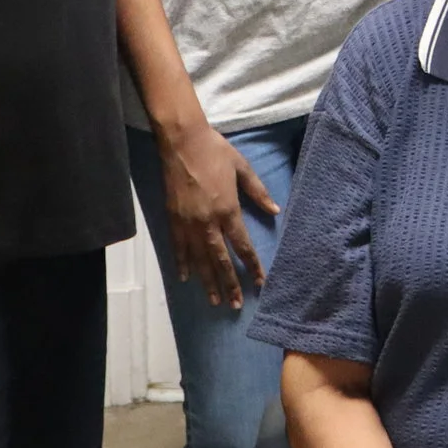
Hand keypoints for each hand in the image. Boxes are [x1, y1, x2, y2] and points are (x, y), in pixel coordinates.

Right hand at [159, 120, 278, 308]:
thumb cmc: (215, 151)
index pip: (243, 246)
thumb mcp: (243, 168)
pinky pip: (178, 247)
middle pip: (220, 260)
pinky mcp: (173, 219)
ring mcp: (188, 223)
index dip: (253, 267)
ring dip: (207, 282)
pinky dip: (182, 264)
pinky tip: (185, 279)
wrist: (182, 141)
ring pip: (199, 260)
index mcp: (228, 210)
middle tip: (235, 305)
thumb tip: (275, 212)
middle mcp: (208, 222)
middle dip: (230, 284)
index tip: (260, 283)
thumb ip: (258, 192)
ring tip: (214, 301)